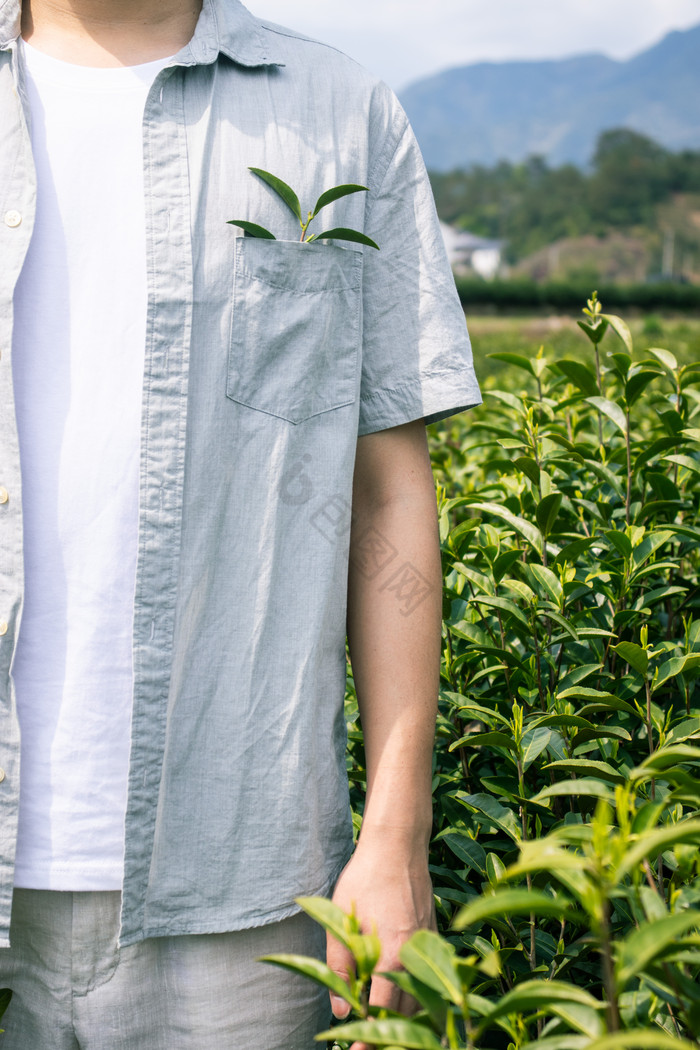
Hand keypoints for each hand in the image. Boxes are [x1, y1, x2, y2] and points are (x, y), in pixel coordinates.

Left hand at [327, 832, 435, 1049]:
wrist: (399, 846)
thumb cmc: (365, 879)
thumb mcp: (341, 919)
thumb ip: (339, 966)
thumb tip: (340, 1009)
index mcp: (389, 955)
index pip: (380, 1012)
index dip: (367, 1038)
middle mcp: (414, 956)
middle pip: (407, 1012)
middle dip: (389, 1037)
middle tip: (368, 1046)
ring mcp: (429, 947)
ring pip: (423, 998)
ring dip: (407, 1018)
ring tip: (387, 1030)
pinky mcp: (435, 936)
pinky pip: (431, 976)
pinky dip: (419, 994)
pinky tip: (403, 997)